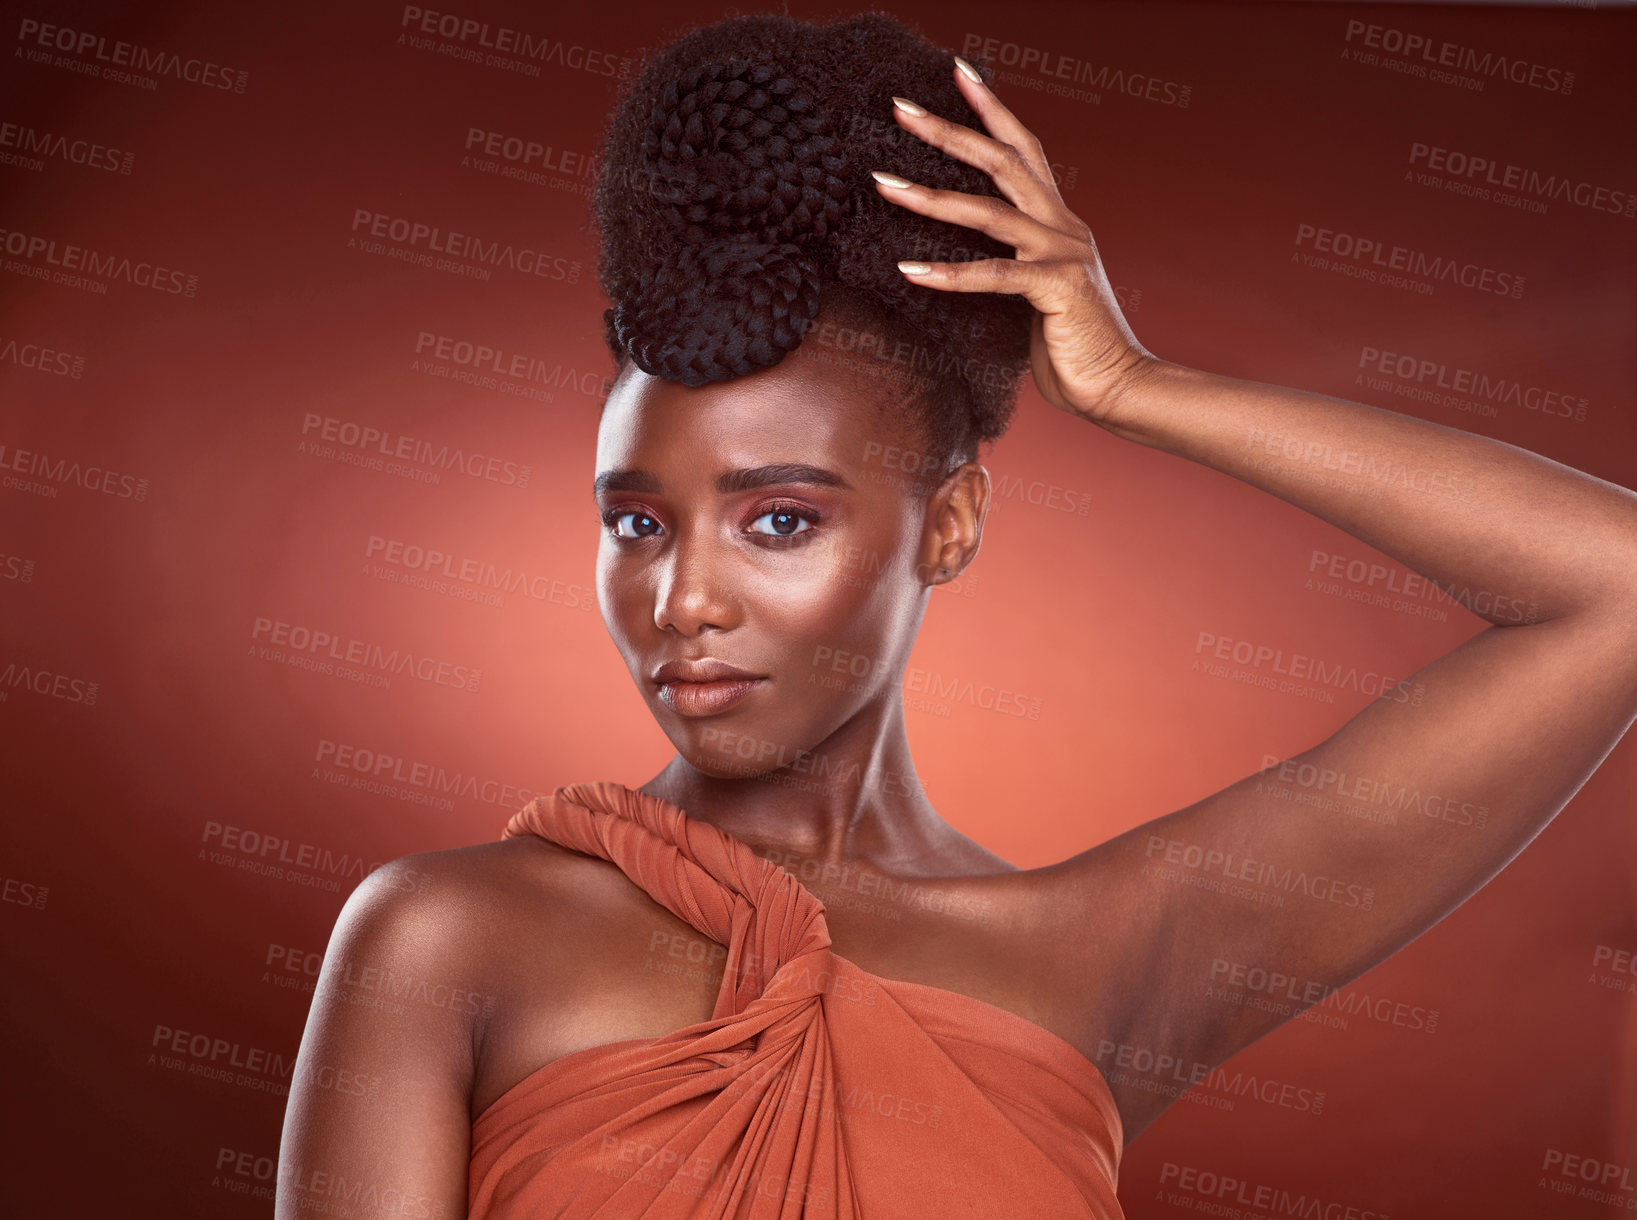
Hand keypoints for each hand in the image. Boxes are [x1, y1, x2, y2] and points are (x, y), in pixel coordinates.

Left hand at [872, 59, 1155, 428]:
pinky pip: (994, 276)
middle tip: (900, 107)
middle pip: (1002, 161)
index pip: (1024, 150)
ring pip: (988, 212)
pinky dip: (950, 274)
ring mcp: (1063, 253)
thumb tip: (971, 264)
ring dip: (931, 197)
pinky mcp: (1057, 289)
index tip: (958, 72)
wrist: (1119, 386)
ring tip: (883, 184)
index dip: (992, 109)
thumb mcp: (1038, 295)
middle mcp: (1063, 227)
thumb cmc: (1071, 349)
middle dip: (949, 131)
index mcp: (1060, 223)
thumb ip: (1014, 268)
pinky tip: (909, 271)